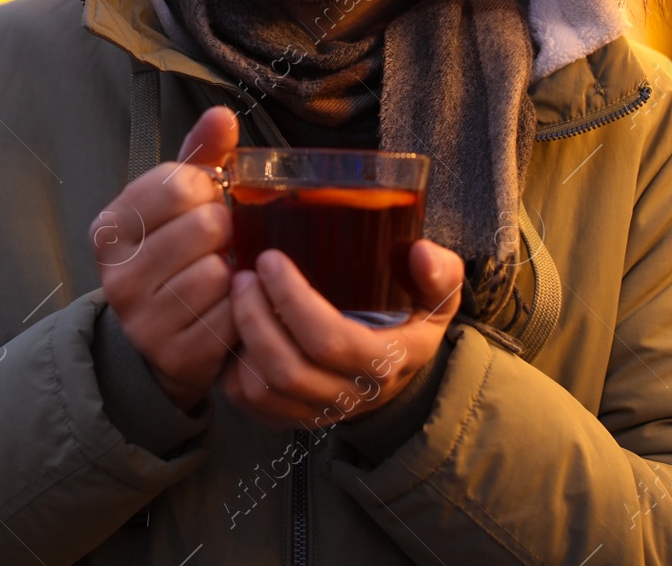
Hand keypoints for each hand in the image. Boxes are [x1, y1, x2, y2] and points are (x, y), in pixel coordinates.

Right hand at [90, 105, 238, 410]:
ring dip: (231, 271)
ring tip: (219, 276)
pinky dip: (239, 308)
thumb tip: (221, 115)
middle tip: (215, 244)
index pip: (177, 184)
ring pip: (218, 271)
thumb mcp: (179, 202)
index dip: (205, 190)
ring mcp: (142, 320)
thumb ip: (200, 156)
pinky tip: (224, 307)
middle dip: (224, 230)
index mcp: (109, 229)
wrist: (161, 336)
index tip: (201, 204)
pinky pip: (231, 315)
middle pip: (206, 225)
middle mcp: (116, 275)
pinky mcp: (175, 355)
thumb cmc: (175, 254)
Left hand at [221, 239, 463, 429]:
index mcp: (384, 363)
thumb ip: (440, 275)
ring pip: (261, 391)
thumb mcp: (438, 301)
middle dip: (255, 316)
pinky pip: (247, 402)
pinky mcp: (286, 419)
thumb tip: (420, 253)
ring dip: (240, 339)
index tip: (270, 259)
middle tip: (243, 274)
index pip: (331, 340)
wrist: (395, 380)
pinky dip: (231, 364)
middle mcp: (347, 395)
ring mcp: (314, 413)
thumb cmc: (409, 325)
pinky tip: (233, 326)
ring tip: (235, 295)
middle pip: (287, 369)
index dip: (293, 300)